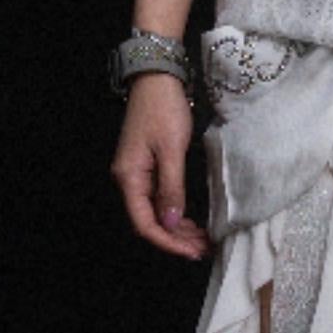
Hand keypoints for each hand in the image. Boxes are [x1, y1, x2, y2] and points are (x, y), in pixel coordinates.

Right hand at [110, 73, 211, 260]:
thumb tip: (172, 223)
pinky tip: (192, 222)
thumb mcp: (172, 150)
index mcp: (129, 178)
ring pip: (154, 213)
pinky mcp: (147, 169)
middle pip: (148, 222)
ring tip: (202, 241)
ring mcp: (137, 175)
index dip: (168, 242)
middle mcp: (128, 180)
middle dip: (175, 240)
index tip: (191, 252)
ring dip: (177, 229)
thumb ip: (171, 188)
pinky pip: (158, 200)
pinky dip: (175, 214)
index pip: (144, 224)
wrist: (156, 80)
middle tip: (203, 250)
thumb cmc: (163, 110)